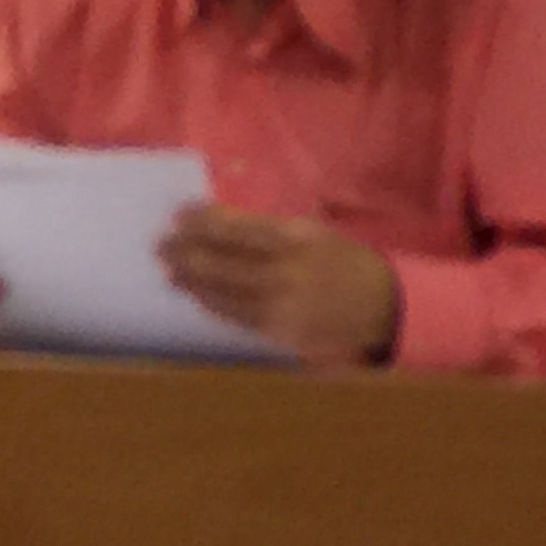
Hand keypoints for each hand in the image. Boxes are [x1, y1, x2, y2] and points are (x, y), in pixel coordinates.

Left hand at [158, 203, 398, 364]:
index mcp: (295, 237)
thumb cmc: (341, 260)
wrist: (384, 305)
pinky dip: (209, 301)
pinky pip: (233, 314)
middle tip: (162, 244)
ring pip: (221, 289)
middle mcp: (285, 270)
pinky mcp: (279, 330)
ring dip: (190, 278)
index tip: (179, 216)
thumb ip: (265, 228)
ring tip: (170, 268)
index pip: (234, 227)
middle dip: (185, 250)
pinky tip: (194, 292)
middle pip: (220, 259)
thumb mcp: (311, 232)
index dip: (201, 221)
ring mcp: (281, 303)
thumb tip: (214, 223)